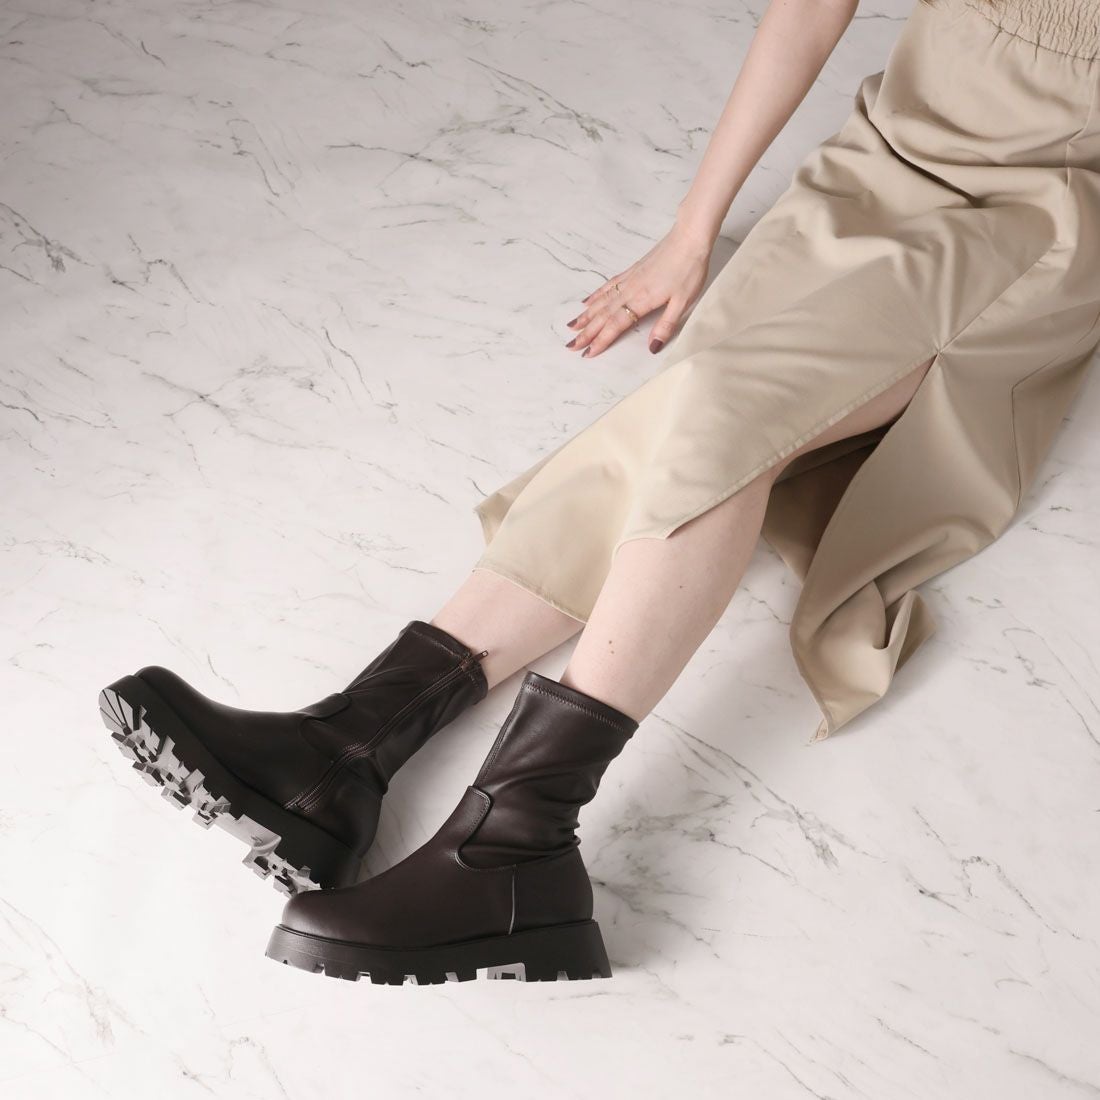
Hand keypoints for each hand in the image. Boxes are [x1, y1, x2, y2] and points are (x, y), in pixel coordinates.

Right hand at [564, 222, 713, 358]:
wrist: (689, 238)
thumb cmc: (689, 269)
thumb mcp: (684, 302)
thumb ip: (666, 325)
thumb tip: (652, 347)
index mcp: (642, 300)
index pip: (616, 325)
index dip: (601, 340)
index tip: (587, 353)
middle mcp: (630, 290)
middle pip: (603, 315)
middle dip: (586, 332)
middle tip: (571, 345)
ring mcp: (629, 280)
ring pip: (602, 301)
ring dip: (586, 316)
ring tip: (572, 327)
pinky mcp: (631, 271)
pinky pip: (608, 286)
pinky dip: (595, 296)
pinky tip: (587, 302)